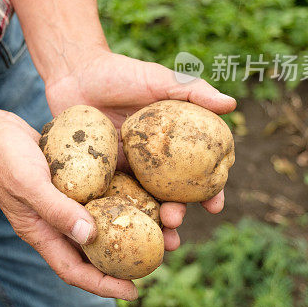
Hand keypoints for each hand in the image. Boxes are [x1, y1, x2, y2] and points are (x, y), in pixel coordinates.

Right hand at [0, 111, 138, 300]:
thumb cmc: (2, 158)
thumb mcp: (29, 184)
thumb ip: (56, 209)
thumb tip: (90, 236)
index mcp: (41, 233)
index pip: (74, 270)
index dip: (103, 285)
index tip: (133, 292)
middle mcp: (55, 222)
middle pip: (93, 251)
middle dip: (123, 260)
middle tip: (157, 258)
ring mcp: (63, 201)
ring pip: (99, 222)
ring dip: (126, 225)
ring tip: (158, 224)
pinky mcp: (69, 181)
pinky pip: (97, 195)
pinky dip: (117, 195)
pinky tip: (140, 189)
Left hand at [45, 48, 236, 250]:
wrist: (76, 72)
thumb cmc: (121, 72)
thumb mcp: (158, 78)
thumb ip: (193, 90)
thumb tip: (231, 104)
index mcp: (173, 144)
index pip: (196, 173)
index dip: (210, 192)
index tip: (215, 206)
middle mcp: (151, 161)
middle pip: (169, 196)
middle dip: (177, 215)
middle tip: (175, 222)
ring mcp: (124, 168)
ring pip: (140, 203)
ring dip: (149, 223)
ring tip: (152, 234)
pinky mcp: (98, 171)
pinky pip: (108, 195)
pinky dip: (115, 214)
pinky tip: (115, 226)